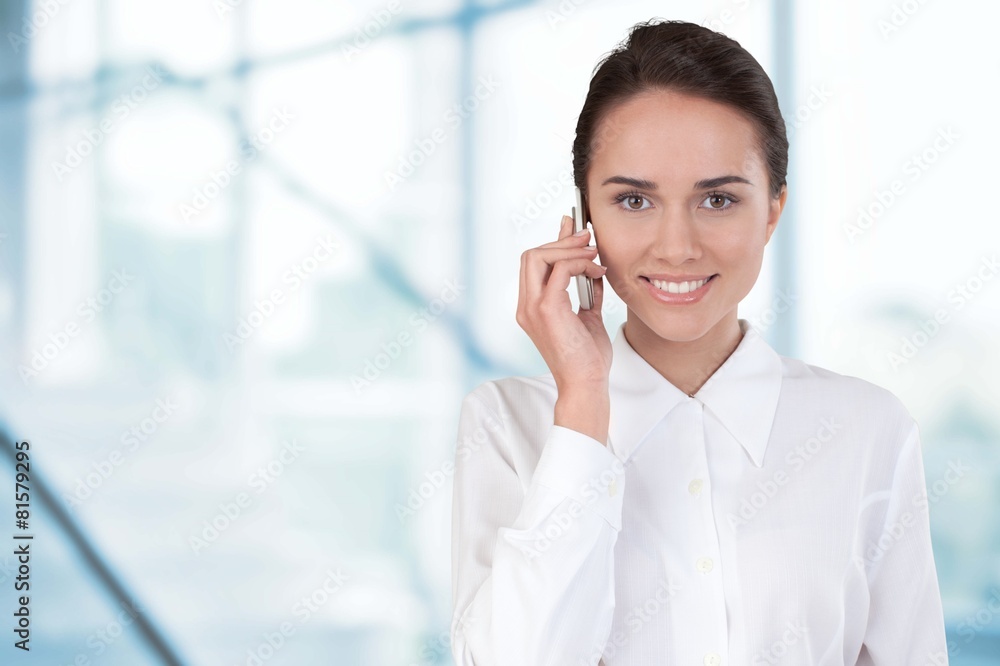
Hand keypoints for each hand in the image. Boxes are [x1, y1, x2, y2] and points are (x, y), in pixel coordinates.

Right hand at [516, 214, 611, 394]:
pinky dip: (579, 263)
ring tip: (595, 254)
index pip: (533, 264)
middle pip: (531, 255)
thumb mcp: (589, 315)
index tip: (575, 229)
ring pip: (538, 257)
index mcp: (531, 307)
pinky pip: (559, 271)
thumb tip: (593, 265)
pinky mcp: (547, 309)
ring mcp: (532, 307)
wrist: (586, 384)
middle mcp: (526, 305)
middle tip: (588, 237)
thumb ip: (588, 290)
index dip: (554, 242)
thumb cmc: (587, 357)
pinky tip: (597, 270)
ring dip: (570, 249)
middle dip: (560, 241)